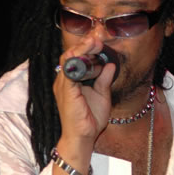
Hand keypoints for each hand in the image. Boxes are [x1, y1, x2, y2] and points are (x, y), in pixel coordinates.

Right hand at [52, 40, 115, 174]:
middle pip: (71, 55)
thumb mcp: (102, 96)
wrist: (83, 137)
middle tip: (98, 37)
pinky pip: (69, 71)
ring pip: (69, 59)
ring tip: (95, 41)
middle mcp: (64, 80)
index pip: (76, 58)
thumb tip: (110, 65)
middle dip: (84, 44)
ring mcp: (63, 85)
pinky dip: (78, 60)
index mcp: (72, 81)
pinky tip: (87, 54)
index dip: (87, 47)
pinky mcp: (66, 91)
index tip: (99, 40)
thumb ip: (104, 80)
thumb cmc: (90, 119)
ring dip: (82, 48)